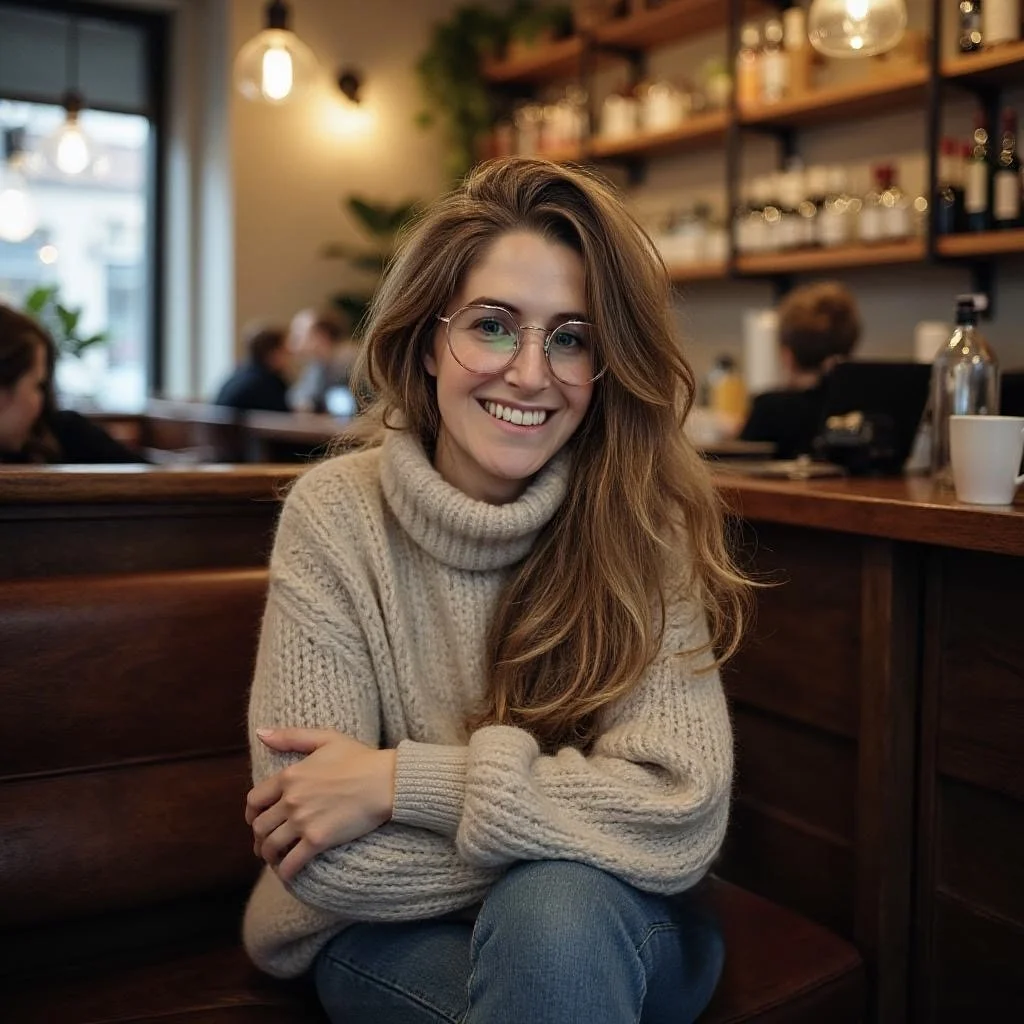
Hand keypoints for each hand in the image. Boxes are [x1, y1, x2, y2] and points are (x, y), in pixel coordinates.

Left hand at [245, 728, 395, 881]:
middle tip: (266, 843)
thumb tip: (261, 733)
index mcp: (289, 776)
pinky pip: (291, 863)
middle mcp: (291, 800)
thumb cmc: (360, 758)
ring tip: (275, 859)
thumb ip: (290, 737)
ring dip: (269, 855)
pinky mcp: (318, 840)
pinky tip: (288, 873)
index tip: (256, 820)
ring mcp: (303, 821)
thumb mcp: (325, 738)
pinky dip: (285, 871)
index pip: (254, 800)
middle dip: (259, 837)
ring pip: (271, 846)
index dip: (252, 813)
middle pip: (260, 826)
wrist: (386, 781)